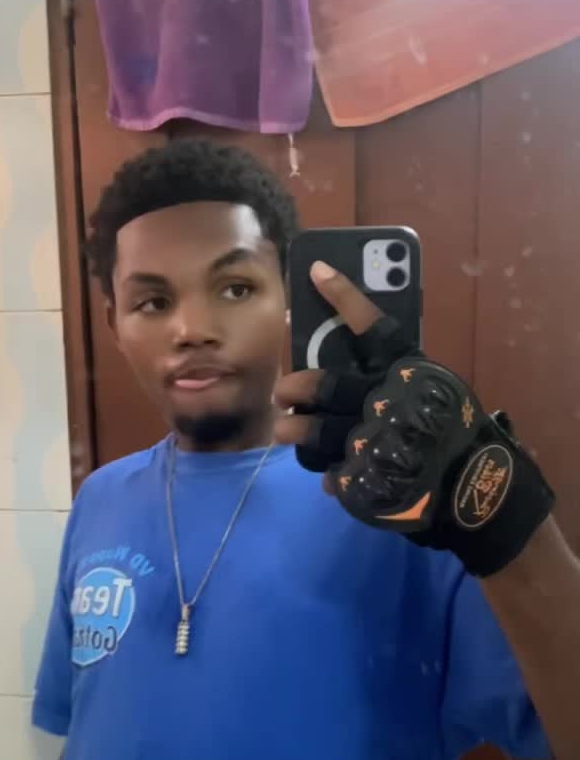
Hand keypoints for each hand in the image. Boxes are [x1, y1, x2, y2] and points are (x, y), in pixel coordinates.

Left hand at [274, 261, 554, 576]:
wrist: (476, 489)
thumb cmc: (451, 426)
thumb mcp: (432, 385)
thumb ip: (395, 371)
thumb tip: (343, 349)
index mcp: (408, 371)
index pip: (372, 325)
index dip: (343, 296)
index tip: (316, 270)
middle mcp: (388, 402)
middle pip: (331, 384)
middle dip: (300, 384)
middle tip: (283, 388)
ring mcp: (375, 442)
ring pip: (320, 432)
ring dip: (296, 430)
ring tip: (283, 430)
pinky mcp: (367, 480)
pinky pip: (334, 472)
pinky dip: (328, 472)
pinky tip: (327, 473)